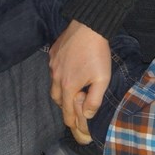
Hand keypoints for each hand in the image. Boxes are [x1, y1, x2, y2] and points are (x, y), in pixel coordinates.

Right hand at [48, 20, 110, 143]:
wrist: (89, 26)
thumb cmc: (98, 53)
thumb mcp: (102, 79)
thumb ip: (94, 100)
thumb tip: (87, 115)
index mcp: (68, 87)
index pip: (67, 112)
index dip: (72, 122)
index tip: (76, 127)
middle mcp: (56, 77)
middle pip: (57, 100)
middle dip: (65, 106)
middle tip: (75, 106)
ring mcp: (52, 64)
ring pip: (53, 84)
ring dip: (61, 90)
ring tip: (73, 88)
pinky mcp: (52, 53)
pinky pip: (53, 69)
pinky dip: (60, 74)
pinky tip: (70, 69)